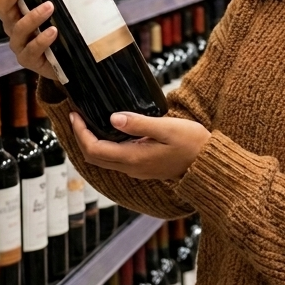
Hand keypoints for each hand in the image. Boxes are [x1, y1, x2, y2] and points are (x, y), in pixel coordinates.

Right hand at [0, 0, 60, 81]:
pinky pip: (31, 49)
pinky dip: (42, 40)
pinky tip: (53, 32)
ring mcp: (19, 42)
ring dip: (33, 16)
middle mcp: (13, 23)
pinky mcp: (29, 59)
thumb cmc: (61, 27)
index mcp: (16, 6)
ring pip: (18, 27)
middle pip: (2, 5)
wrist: (68, 60)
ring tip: (49, 7)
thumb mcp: (59, 3)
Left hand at [70, 111, 210, 181]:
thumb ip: (139, 123)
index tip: (75, 115)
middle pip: (94, 158)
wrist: (208, 163)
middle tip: (77, 117)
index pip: (94, 149)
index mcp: (133, 157)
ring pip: (103, 160)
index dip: (80, 133)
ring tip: (89, 121)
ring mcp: (137, 169)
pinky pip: (115, 159)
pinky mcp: (143, 167)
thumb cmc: (192, 143)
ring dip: (91, 143)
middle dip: (81, 138)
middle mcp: (132, 167)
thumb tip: (112, 118)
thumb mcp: (167, 128)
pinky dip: (104, 146)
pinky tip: (109, 130)